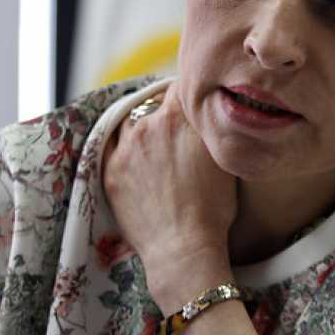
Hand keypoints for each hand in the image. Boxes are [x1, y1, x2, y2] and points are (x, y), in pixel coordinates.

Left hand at [102, 84, 237, 307]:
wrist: (183, 249)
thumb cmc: (214, 211)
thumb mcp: (225, 162)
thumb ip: (213, 132)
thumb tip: (213, 118)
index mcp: (181, 118)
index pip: (181, 84)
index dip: (188, 92)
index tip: (191, 101)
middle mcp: (150, 124)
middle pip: (154, 101)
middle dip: (164, 110)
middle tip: (175, 127)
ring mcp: (126, 146)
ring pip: (131, 120)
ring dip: (141, 125)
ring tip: (153, 143)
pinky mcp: (110, 169)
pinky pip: (112, 144)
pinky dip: (123, 145)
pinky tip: (135, 157)